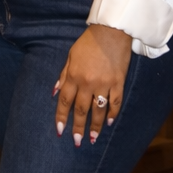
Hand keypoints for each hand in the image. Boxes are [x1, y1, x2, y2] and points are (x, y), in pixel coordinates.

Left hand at [55, 24, 131, 146]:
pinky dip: (113, 113)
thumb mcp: (71, 56)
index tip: (59, 131)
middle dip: (78, 127)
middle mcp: (88, 83)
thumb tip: (54, 92)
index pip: (64, 101)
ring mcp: (104, 84)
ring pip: (98, 110)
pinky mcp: (118, 82)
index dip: (61, 117)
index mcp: (74, 76)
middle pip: (81, 110)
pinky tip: (110, 123)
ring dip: (95, 126)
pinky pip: (115, 102)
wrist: (111, 31)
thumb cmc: (89, 42)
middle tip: (77, 141)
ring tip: (92, 138)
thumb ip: (63, 75)